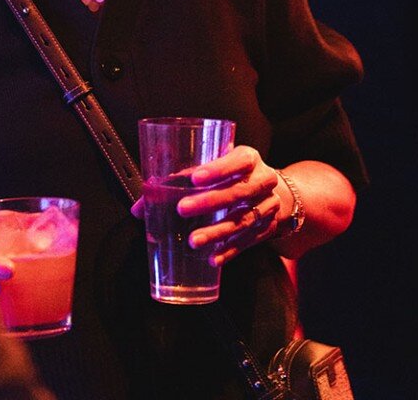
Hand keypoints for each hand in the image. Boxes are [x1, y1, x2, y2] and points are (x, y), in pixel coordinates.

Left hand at [131, 146, 282, 265]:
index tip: (194, 177)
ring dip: (216, 232)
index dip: (217, 169)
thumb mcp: (218, 164)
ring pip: (242, 221)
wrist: (275, 193)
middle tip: (182, 209)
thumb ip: (181, 178)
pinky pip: (247, 242)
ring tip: (193, 241)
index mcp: (248, 159)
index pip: (236, 161)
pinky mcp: (266, 228)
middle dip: (209, 202)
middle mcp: (262, 181)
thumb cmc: (235, 175)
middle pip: (238, 192)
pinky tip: (213, 259)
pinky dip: (229, 251)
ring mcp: (267, 206)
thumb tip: (142, 205)